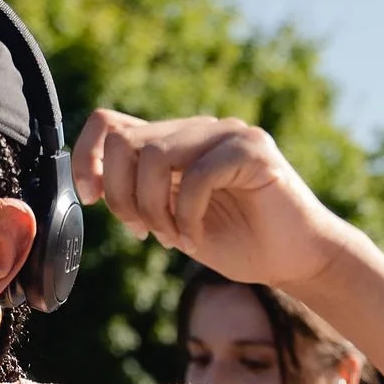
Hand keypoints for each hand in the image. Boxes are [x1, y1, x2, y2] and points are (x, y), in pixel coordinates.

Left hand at [72, 110, 344, 297]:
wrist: (295, 259)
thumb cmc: (239, 243)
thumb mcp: (172, 221)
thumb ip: (140, 196)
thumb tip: (93, 184)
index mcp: (174, 142)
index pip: (110, 124)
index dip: (87, 157)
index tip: (88, 197)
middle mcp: (197, 129)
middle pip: (126, 142)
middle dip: (123, 196)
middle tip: (143, 233)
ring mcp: (226, 133)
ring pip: (155, 155)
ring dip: (153, 208)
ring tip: (173, 238)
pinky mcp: (252, 149)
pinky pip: (197, 174)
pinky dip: (187, 215)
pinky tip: (195, 239)